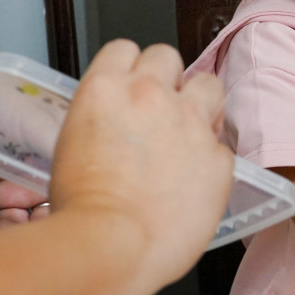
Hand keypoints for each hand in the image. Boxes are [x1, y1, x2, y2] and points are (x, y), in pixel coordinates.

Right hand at [50, 40, 232, 284]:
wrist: (112, 245)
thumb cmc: (82, 210)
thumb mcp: (72, 147)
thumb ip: (102, 121)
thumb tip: (115, 128)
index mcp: (106, 88)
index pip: (124, 49)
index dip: (130, 69)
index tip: (131, 89)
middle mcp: (151, 95)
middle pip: (167, 56)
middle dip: (166, 80)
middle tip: (160, 112)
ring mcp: (191, 123)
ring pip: (209, 85)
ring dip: (200, 104)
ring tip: (189, 134)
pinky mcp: (219, 157)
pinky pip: (223, 146)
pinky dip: (211, 159)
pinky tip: (195, 180)